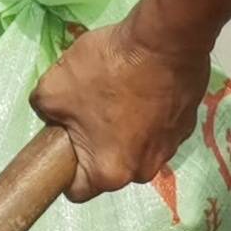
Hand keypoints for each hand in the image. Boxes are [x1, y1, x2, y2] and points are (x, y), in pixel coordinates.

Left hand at [31, 9, 210, 201]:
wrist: (166, 40)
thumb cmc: (107, 69)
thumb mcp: (52, 88)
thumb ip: (43, 111)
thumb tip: (54, 116)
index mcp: (108, 173)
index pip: (76, 190)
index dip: (63, 168)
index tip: (62, 141)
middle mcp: (142, 171)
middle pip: (108, 167)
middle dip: (95, 143)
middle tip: (87, 108)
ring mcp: (169, 150)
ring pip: (134, 147)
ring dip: (124, 129)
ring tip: (118, 91)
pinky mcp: (186, 126)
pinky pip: (157, 128)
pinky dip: (148, 114)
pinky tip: (143, 85)